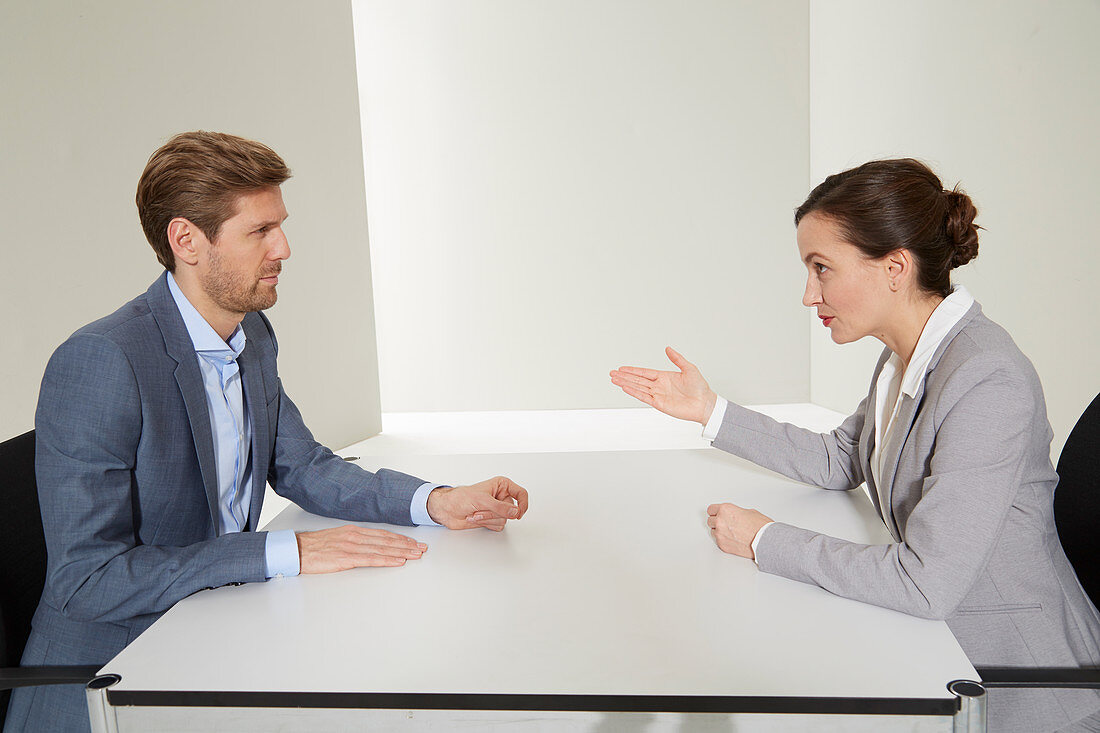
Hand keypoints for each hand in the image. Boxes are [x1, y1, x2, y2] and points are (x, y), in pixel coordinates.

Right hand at [297, 525, 426, 573]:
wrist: (296, 550)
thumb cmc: (314, 546)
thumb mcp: (338, 538)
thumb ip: (354, 541)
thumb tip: (370, 545)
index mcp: (354, 531)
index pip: (383, 535)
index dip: (400, 539)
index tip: (413, 542)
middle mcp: (355, 536)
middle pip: (387, 541)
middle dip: (407, 545)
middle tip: (422, 549)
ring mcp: (351, 547)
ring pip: (382, 550)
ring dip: (402, 552)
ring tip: (416, 555)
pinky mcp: (345, 558)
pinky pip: (370, 559)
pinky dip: (387, 560)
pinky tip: (398, 561)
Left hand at [427, 476, 528, 530]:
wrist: (447, 510)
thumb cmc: (460, 498)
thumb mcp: (482, 500)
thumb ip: (500, 507)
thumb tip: (515, 512)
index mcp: (501, 485)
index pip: (521, 493)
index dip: (523, 504)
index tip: (518, 514)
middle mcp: (500, 497)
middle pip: (511, 510)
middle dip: (494, 513)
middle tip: (480, 510)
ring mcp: (496, 509)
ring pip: (504, 520)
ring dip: (488, 519)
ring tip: (475, 513)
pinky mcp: (491, 519)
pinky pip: (498, 526)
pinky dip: (486, 524)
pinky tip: (476, 518)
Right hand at [610, 346, 716, 424]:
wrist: (705, 404)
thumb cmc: (700, 387)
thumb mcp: (689, 368)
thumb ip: (677, 359)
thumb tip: (668, 348)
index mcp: (664, 376)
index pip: (644, 372)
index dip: (633, 370)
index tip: (622, 368)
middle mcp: (659, 386)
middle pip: (637, 380)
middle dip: (624, 376)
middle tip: (612, 373)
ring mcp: (658, 395)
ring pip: (638, 388)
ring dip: (626, 384)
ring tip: (614, 380)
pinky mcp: (660, 404)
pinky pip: (644, 397)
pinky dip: (634, 392)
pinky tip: (626, 388)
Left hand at [706, 503, 772, 559]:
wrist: (765, 541)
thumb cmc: (760, 527)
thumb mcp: (748, 512)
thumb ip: (736, 512)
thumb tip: (733, 516)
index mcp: (725, 510)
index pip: (711, 509)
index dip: (716, 512)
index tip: (717, 514)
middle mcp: (720, 521)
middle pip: (710, 520)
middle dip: (717, 521)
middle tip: (726, 524)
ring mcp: (720, 534)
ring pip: (713, 531)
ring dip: (719, 531)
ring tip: (731, 532)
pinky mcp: (722, 545)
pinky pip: (718, 541)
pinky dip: (723, 540)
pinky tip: (733, 539)